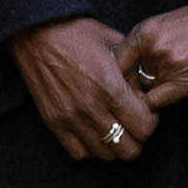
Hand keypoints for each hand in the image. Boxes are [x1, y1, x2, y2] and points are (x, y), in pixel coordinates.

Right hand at [11, 16, 159, 161]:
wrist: (37, 33)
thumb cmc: (78, 34)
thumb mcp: (115, 43)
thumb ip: (134, 70)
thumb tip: (145, 92)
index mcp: (111, 87)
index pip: (144, 127)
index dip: (151, 121)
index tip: (146, 110)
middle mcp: (91, 108)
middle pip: (128, 150)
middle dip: (137, 137)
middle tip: (133, 122)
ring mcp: (70, 119)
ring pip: (105, 155)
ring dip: (115, 143)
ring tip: (113, 125)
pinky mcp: (53, 122)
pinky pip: (79, 153)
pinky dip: (91, 148)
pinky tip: (94, 131)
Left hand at [117, 5, 187, 108]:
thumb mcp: (160, 26)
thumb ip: (139, 46)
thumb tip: (117, 71)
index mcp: (143, 32)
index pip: (114, 62)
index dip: (114, 74)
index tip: (116, 81)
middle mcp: (153, 49)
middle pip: (127, 79)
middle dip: (131, 84)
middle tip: (141, 83)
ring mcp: (169, 67)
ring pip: (142, 91)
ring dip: (148, 91)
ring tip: (166, 80)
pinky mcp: (184, 83)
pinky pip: (156, 102)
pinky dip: (157, 102)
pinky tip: (167, 92)